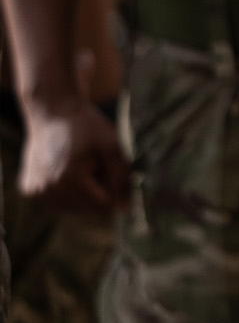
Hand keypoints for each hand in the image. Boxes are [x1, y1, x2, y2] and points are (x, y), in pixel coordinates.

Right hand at [19, 89, 130, 215]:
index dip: (112, 188)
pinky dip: (65, 193)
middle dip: (97, 192)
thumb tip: (124, 209)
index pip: (103, 205)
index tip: (107, 168)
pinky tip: (64, 171)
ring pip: (72, 209)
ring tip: (78, 167)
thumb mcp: (112, 146)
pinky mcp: (29, 191)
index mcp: (70, 179)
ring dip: (81, 194)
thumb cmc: (86, 127)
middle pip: (88, 210)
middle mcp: (49, 190)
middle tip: (92, 166)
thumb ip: (121, 178)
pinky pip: (57, 204)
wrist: (52, 113)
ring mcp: (36, 192)